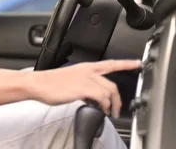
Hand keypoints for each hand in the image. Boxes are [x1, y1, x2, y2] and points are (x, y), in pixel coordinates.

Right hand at [25, 59, 140, 117]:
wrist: (38, 84)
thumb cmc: (50, 83)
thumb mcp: (71, 81)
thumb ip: (84, 86)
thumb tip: (92, 97)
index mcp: (85, 67)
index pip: (110, 63)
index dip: (125, 63)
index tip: (137, 63)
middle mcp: (88, 71)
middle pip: (112, 83)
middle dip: (118, 99)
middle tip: (117, 109)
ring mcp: (86, 79)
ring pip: (109, 90)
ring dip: (111, 104)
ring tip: (107, 112)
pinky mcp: (83, 87)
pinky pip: (102, 97)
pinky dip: (104, 105)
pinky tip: (100, 109)